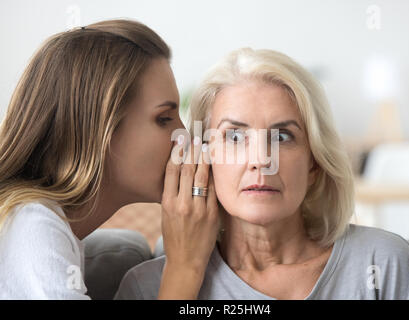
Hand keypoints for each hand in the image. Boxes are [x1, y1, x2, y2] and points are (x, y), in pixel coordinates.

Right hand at [158, 140, 218, 298]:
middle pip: (186, 170)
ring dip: (203, 159)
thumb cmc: (174, 236)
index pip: (172, 171)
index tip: (180, 141)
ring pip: (201, 177)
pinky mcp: (211, 214)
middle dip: (191, 151)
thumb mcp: (165, 214)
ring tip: (204, 146)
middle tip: (194, 138)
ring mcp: (198, 209)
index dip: (176, 153)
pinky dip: (213, 175)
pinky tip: (214, 165)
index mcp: (167, 203)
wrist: (186, 260)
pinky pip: (213, 190)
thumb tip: (178, 171)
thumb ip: (171, 194)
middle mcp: (181, 204)